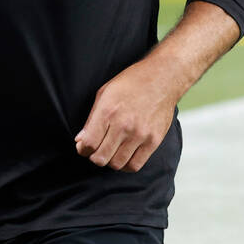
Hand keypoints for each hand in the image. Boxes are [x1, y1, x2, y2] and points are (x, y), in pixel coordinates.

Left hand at [74, 58, 176, 172]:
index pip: (89, 144)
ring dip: (110, 162)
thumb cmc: (132, 83)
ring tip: (110, 152)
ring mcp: (140, 134)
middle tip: (96, 150)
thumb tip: (80, 140)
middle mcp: (123, 125)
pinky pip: (135, 165)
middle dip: (94, 157)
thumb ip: (91, 119)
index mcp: (108, 111)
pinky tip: (124, 156)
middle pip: (101, 158)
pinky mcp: (153, 141)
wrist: (162, 78)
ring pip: (117, 164)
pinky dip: (126, 165)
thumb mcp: (105, 93)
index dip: (82, 149)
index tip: (84, 147)